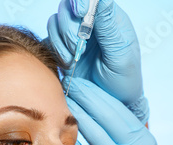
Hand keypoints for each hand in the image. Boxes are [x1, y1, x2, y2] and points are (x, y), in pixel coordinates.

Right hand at [46, 0, 148, 123]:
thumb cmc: (123, 81)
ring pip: (55, 22)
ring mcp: (75, 37)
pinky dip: (54, 50)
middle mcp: (91, 24)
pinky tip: (67, 64)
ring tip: (73, 60)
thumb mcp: (120, 54)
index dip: (80, 2)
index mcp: (108, 18)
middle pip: (67, 8)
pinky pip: (49, 40)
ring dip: (61, 41)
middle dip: (69, 28)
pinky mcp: (63, 50)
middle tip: (77, 48)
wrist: (112, 105)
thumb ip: (107, 25)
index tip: (80, 13)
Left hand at [65, 77, 172, 144]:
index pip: (117, 108)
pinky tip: (59, 134)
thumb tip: (105, 108)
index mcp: (142, 138)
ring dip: (76, 116)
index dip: (97, 92)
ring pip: (95, 134)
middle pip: (106, 115)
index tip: (80, 79)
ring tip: (60, 101)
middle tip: (66, 81)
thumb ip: (123, 134)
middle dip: (85, 96)